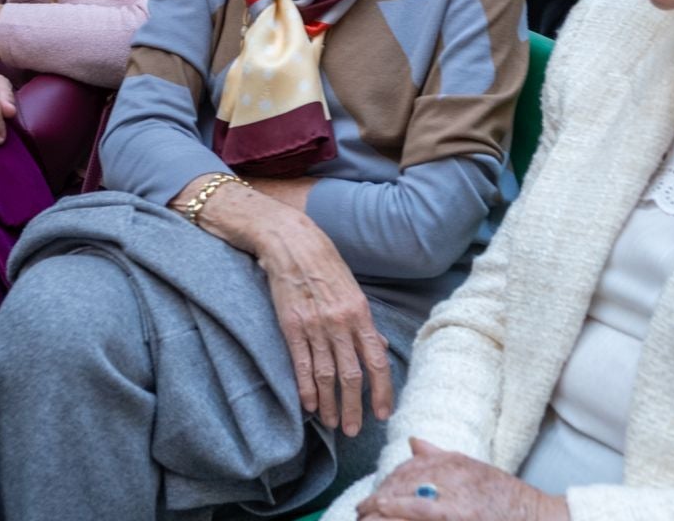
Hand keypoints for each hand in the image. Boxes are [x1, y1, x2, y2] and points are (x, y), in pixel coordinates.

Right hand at [254, 207, 395, 437]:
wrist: (291, 243)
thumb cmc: (325, 264)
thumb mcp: (353, 290)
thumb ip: (364, 323)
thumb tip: (378, 348)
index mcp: (360, 313)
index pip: (376, 361)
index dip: (382, 391)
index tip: (382, 413)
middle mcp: (340, 322)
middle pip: (351, 376)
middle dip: (353, 407)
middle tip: (353, 430)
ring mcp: (315, 326)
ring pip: (326, 375)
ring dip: (329, 404)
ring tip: (331, 423)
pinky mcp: (291, 326)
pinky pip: (301, 364)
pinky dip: (305, 388)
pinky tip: (308, 405)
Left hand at [356, 439, 566, 520]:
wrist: (538, 517)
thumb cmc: (508, 500)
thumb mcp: (475, 471)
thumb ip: (441, 457)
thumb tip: (413, 442)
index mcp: (455, 461)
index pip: (409, 468)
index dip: (387, 484)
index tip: (373, 499)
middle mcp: (453, 472)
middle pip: (403, 481)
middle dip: (379, 498)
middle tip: (362, 513)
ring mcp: (456, 494)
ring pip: (406, 496)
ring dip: (380, 509)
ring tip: (365, 518)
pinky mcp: (460, 513)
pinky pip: (421, 509)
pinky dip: (399, 509)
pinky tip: (381, 511)